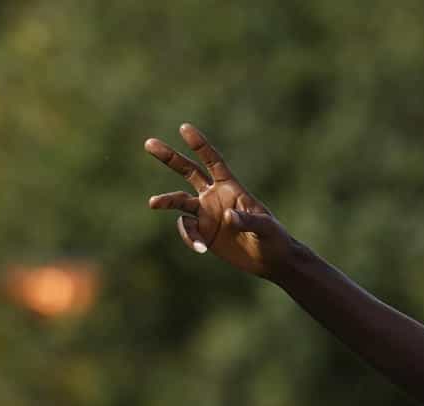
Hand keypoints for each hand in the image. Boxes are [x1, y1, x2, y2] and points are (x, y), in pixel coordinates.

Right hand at [144, 123, 290, 275]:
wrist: (270, 260)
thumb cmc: (273, 238)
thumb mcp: (265, 228)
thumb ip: (247, 220)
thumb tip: (226, 215)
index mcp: (231, 187)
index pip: (213, 161)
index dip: (200, 145)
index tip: (184, 128)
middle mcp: (214, 196)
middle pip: (188, 171)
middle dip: (170, 157)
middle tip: (149, 143)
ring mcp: (206, 213)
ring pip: (179, 201)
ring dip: (166, 201)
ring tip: (153, 203)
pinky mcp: (203, 232)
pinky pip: (187, 230)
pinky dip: (189, 238)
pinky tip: (201, 249)